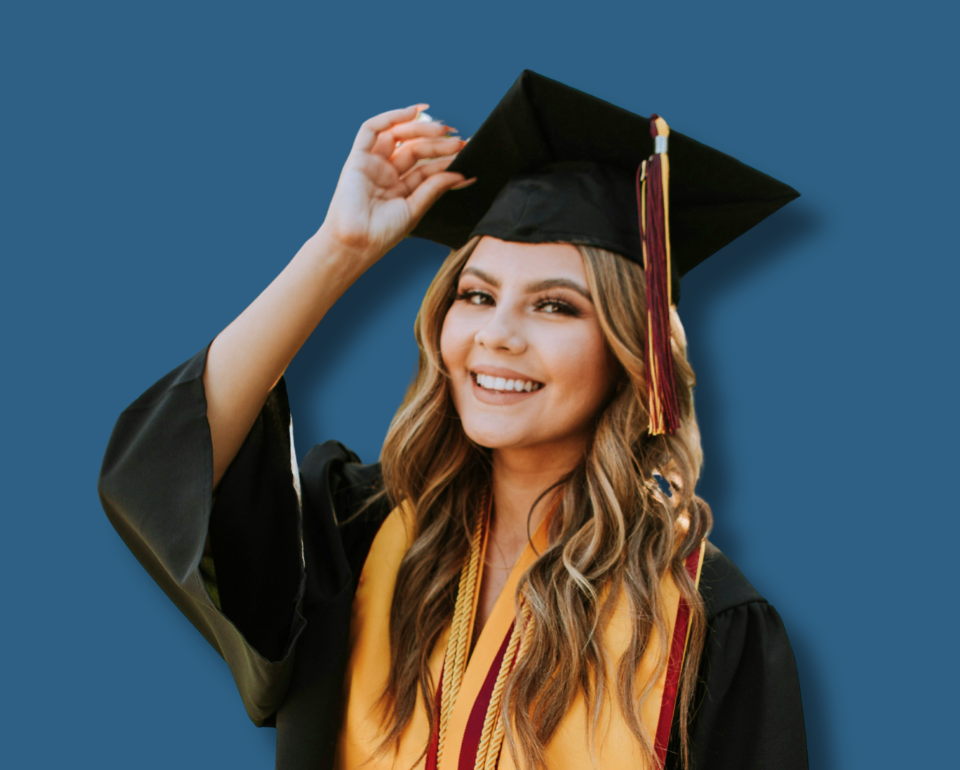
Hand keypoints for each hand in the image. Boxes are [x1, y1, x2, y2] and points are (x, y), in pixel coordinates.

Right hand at [318, 104, 472, 264]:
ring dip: (420, 128)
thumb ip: (434, 188)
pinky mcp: (357, 158)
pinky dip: (391, 117)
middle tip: (458, 142)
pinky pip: (371, 130)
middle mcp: (386, 174)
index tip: (467, 154)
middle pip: (415, 149)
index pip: (426, 168)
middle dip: (437, 143)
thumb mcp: (415, 209)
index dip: (446, 160)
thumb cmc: (382, 234)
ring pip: (397, 136)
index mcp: (399, 189)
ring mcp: (371, 165)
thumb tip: (460, 174)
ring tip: (442, 130)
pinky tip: (413, 111)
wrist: (357, 243)